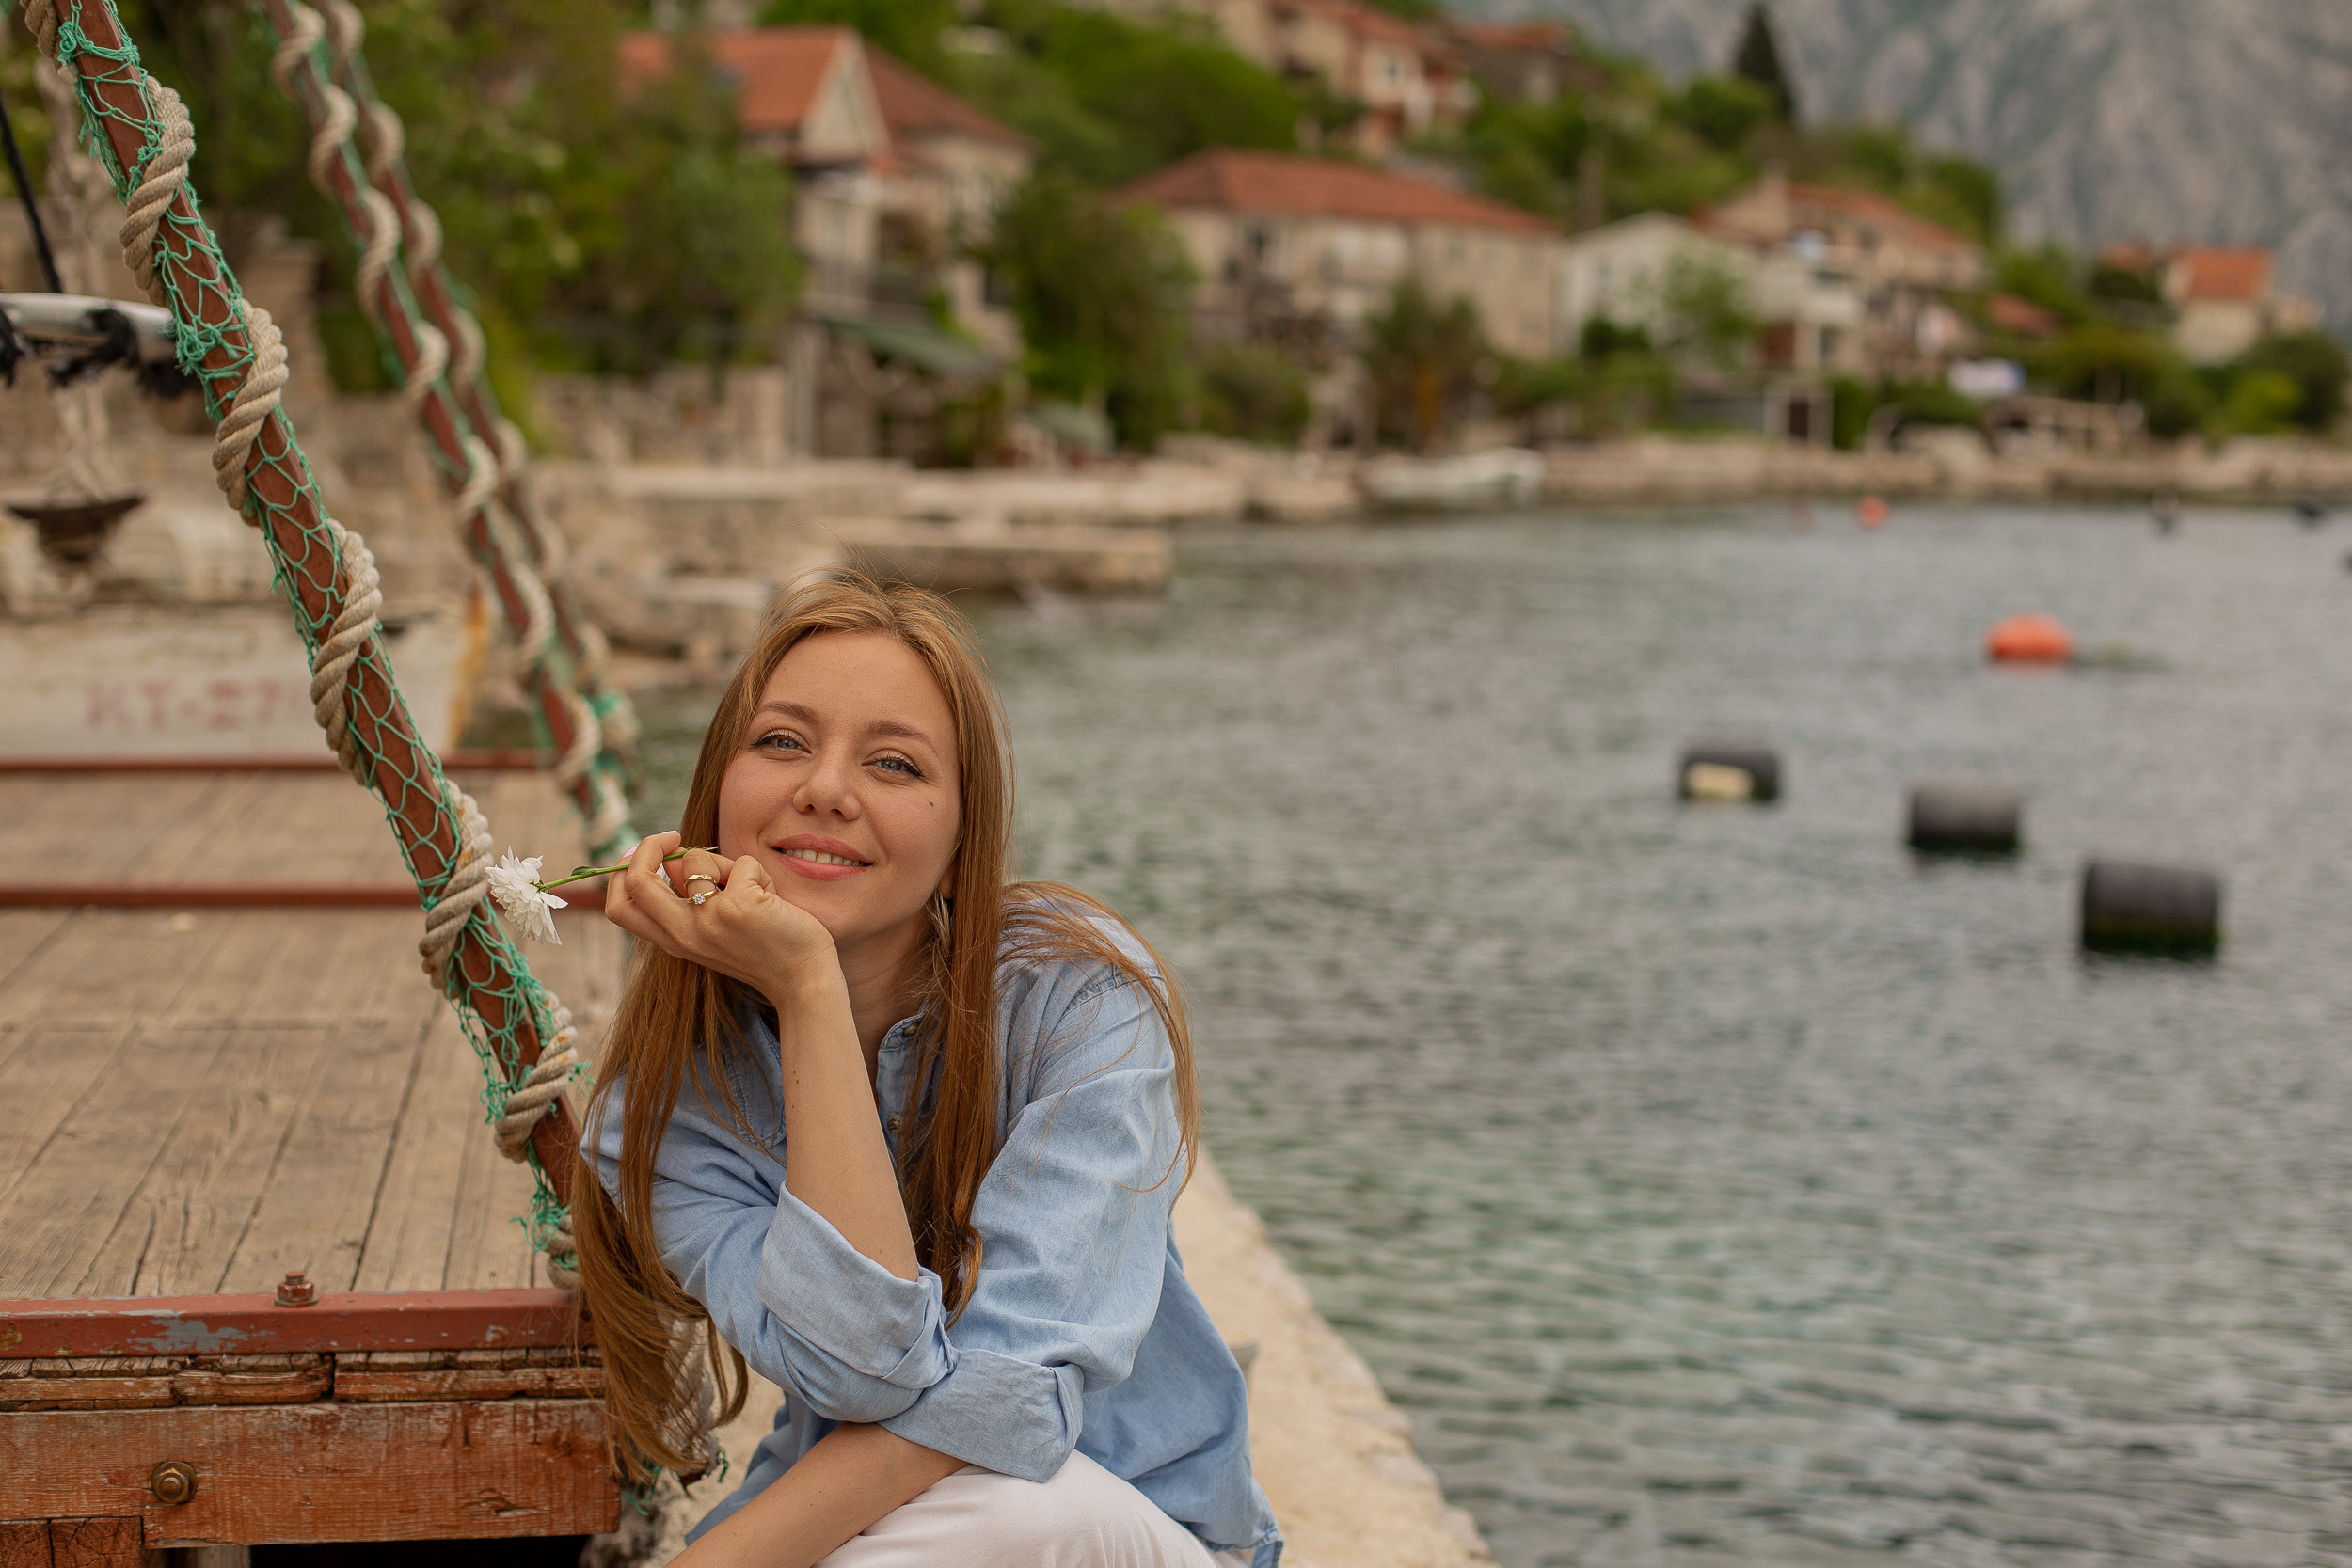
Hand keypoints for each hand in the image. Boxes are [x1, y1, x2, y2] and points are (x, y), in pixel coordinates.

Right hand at [604, 831, 840, 1002]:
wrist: (804, 979)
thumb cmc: (764, 949)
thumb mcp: (714, 930)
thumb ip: (690, 899)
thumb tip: (672, 857)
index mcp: (674, 941)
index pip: (619, 907)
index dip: (622, 872)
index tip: (644, 854)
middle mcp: (684, 933)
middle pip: (637, 880)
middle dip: (648, 846)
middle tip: (673, 837)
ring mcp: (710, 918)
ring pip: (696, 859)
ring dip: (727, 864)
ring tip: (752, 891)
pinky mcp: (740, 905)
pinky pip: (742, 863)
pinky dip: (761, 874)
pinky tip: (774, 901)